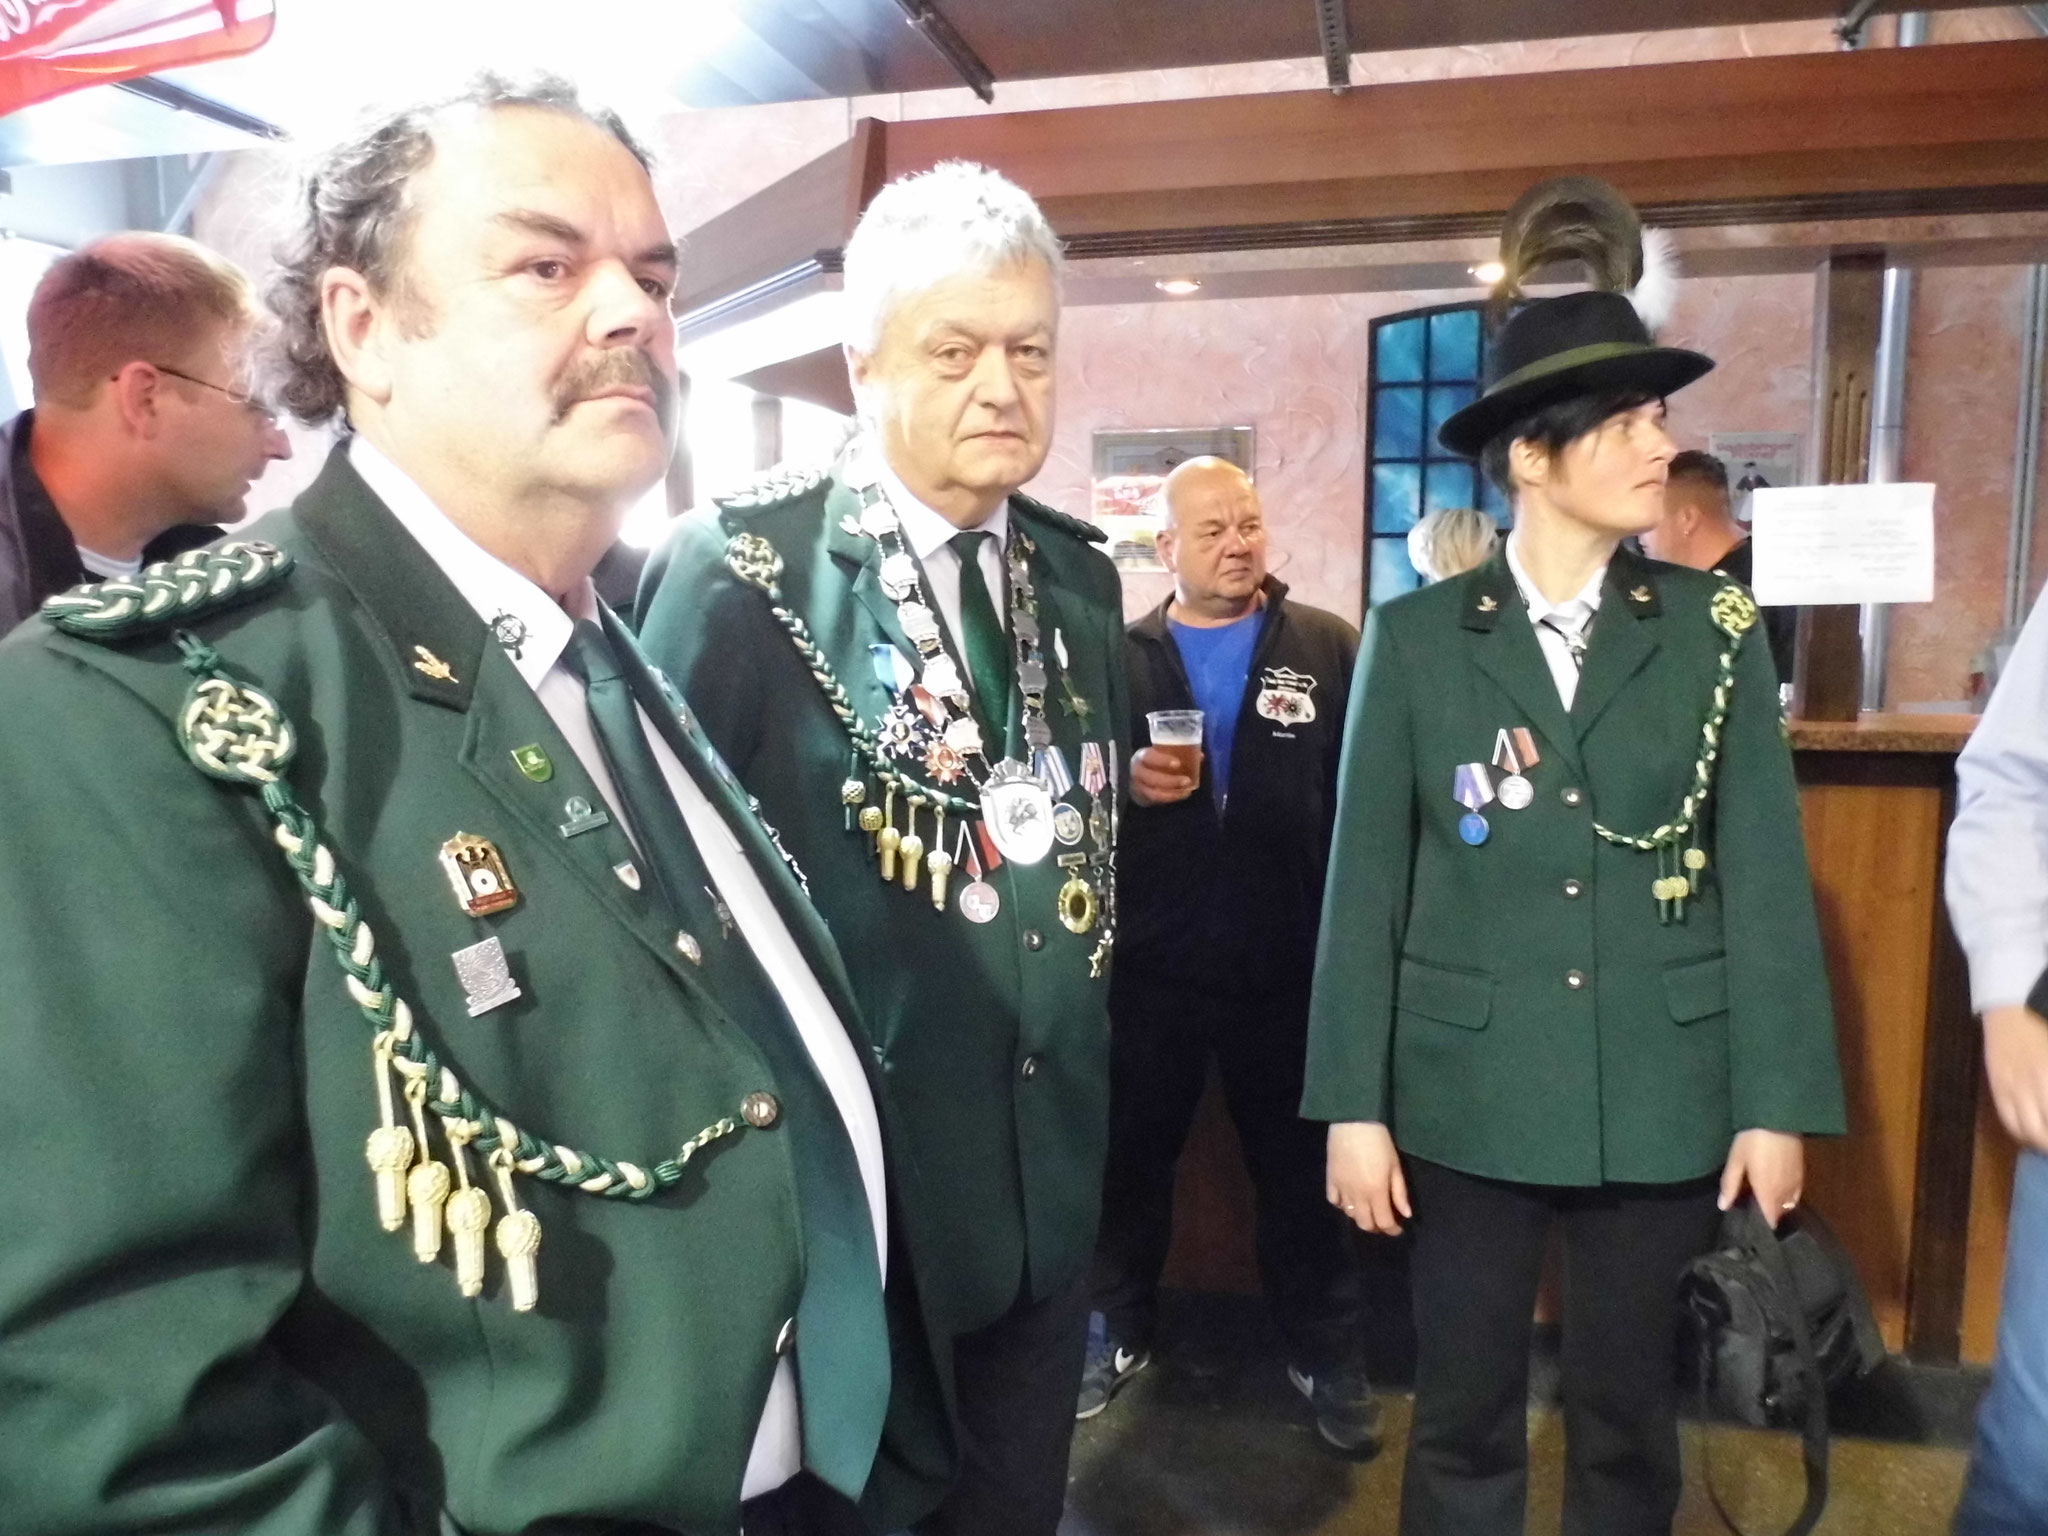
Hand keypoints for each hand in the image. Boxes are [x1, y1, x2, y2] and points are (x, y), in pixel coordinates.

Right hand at [1129, 745, 1198, 806]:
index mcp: (1142, 756)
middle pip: (1151, 777)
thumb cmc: (1155, 762)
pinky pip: (1157, 800)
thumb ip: (1179, 753)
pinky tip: (1183, 794)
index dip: (1162, 760)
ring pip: (1153, 792)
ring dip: (1172, 793)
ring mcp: (1138, 786)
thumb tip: (1200, 756)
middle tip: (1187, 781)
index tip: (1177, 763)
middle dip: (1170, 780)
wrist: (1139, 777)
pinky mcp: (1143, 797)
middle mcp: (1137, 771)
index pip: (1149, 757)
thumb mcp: (1163, 754)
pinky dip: (1171, 798)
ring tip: (1187, 790)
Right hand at [1326, 1121, 1410, 1235]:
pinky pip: (1334, 1201)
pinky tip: (1349, 1200)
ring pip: (1349, 1215)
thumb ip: (1400, 1192)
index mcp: (1376, 1192)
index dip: (1393, 1230)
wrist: (1353, 1122)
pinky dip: (1342, 1205)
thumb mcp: (1395, 1166)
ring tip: (1369, 1210)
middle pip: (1365, 1224)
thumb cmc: (1379, 1142)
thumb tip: (1406, 1214)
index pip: (1384, 1222)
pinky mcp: (1330, 1179)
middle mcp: (1357, 1195)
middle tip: (1384, 1222)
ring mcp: (1341, 1188)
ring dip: (1361, 1217)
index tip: (1399, 1229)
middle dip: (1376, 1228)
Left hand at [1719, 1128, 1803, 1227]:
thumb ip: (1730, 1185)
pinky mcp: (1802, 1173)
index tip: (1750, 1227)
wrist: (1778, 1118)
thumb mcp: (1736, 1160)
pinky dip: (1786, 1197)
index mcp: (1768, 1193)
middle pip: (1778, 1214)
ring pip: (1787, 1205)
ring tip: (1761, 1198)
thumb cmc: (1753, 1140)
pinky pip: (1795, 1194)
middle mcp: (1785, 1193)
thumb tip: (1724, 1206)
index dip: (1761, 1226)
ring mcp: (1796, 1184)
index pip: (1769, 1220)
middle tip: (1751, 1209)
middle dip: (1767, 1215)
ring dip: (1776, 1206)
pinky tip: (1775, 1189)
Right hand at [1984, 1005, 2047, 1153]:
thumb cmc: (2042, 1032)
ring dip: (2041, 1143)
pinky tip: (2031, 1135)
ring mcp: (2012, 1089)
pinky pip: (2008, 1120)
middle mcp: (2033, 1086)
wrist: (2008, 1015)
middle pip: (2044, 1131)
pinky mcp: (1998, 1090)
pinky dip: (2022, 1134)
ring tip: (2046, 1144)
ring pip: (2028, 1131)